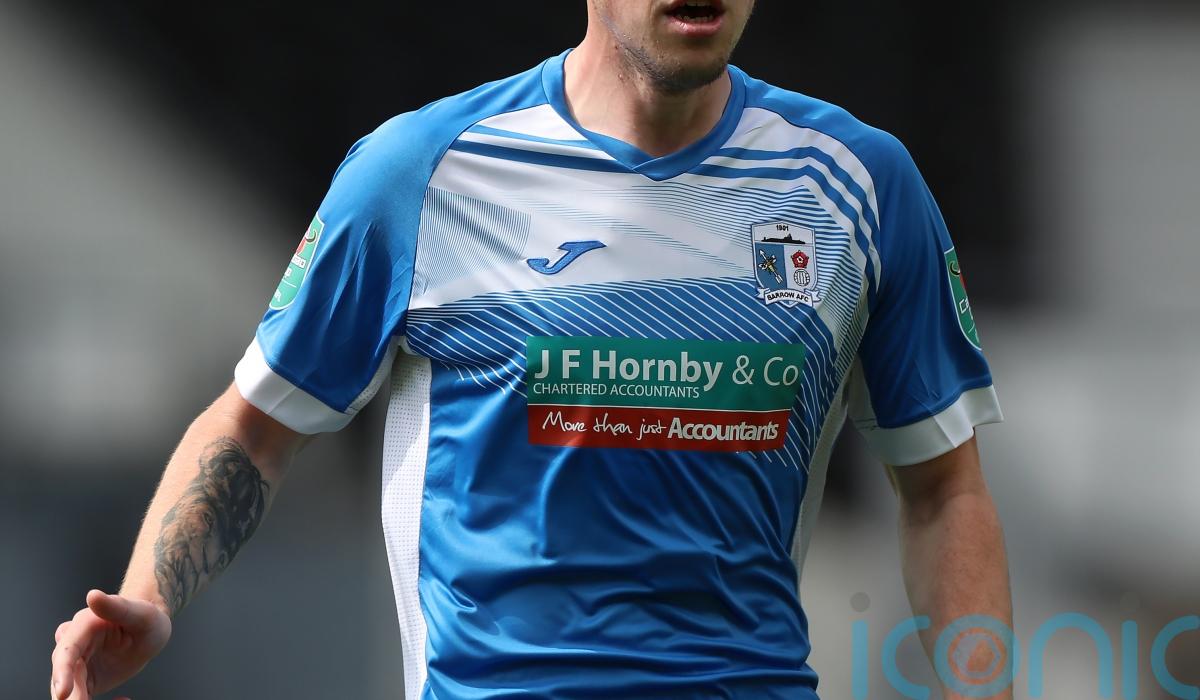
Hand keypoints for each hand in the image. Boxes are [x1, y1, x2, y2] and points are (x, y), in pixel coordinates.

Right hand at [50, 590, 171, 699]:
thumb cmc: (146, 618)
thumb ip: (117, 606)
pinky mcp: (84, 681)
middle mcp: (74, 646)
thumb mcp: (140, 613)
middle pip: (62, 676)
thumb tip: (92, 595)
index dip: (62, 672)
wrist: (149, 632)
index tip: (62, 693)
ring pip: (69, 690)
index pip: (66, 651)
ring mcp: (77, 665)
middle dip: (70, 696)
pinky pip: (81, 698)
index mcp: (83, 626)